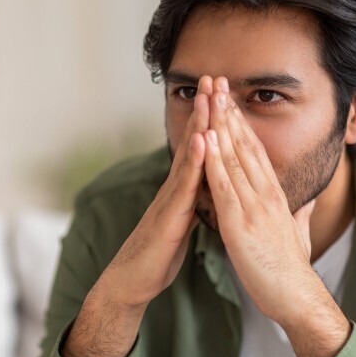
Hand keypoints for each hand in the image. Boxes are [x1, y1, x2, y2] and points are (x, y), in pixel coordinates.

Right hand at [61, 76, 211, 356]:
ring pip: (189, 156)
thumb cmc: (159, 252)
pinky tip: (205, 141)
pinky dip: (196, 161)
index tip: (222, 91)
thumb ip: (195, 200)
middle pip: (194, 141)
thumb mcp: (183, 220)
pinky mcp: (169, 216)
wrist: (133, 280)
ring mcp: (170, 198)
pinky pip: (185, 185)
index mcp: (184, 189)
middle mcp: (176, 186)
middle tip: (212, 76)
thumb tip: (209, 186)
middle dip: (204, 109)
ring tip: (208, 95)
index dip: (212, 119)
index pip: (202, 148)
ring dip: (200, 124)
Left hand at [202, 77, 349, 356]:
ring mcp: (254, 206)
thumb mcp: (297, 232)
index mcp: (275, 195)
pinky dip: (214, 161)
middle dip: (230, 113)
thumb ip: (299, 212)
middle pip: (245, 145)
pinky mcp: (240, 224)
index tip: (231, 100)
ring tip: (210, 98)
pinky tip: (206, 140)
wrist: (296, 296)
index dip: (242, 123)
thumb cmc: (292, 267)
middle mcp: (266, 194)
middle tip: (218, 83)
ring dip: (220, 126)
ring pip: (234, 159)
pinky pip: (224, 186)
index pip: (256, 151)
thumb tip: (306, 201)